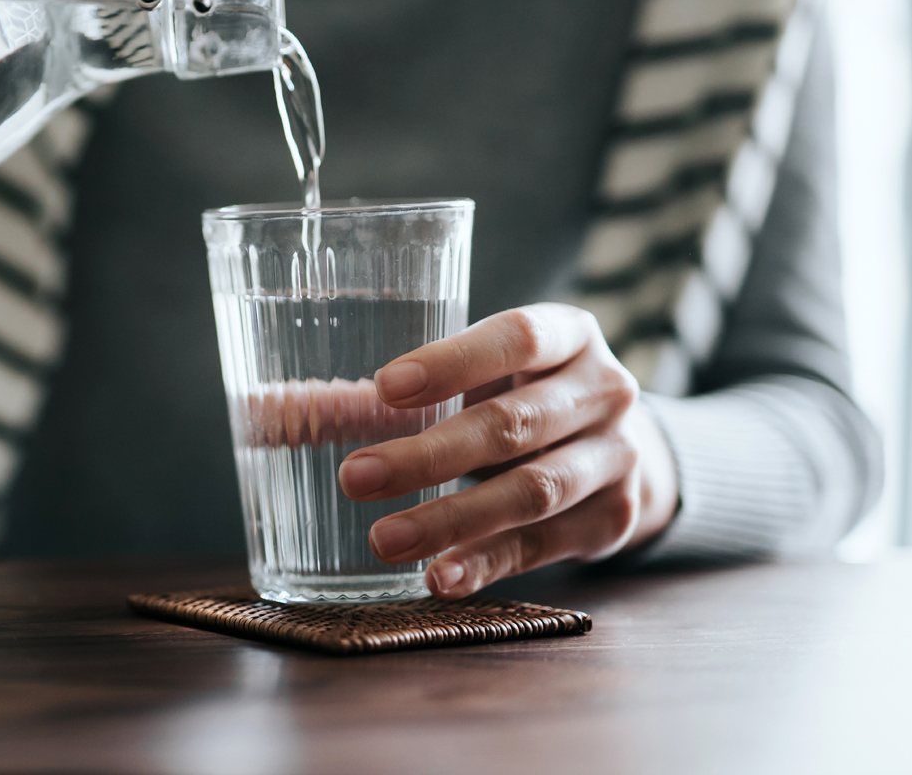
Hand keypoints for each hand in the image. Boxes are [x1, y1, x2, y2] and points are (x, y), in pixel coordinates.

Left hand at [337, 303, 678, 597]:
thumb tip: (285, 412)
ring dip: (451, 519)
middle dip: (428, 456)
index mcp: (570, 334)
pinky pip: (542, 545)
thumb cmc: (526, 394)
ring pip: (531, 490)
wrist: (625, 450)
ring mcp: (616, 457)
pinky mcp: (613, 520)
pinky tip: (438, 577)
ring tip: (384, 539)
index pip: (517, 338)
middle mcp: (605, 390)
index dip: (452, 363)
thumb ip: (407, 390)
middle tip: (354, 478)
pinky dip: (486, 563)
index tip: (384, 389)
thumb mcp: (489, 374)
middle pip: (513, 424)